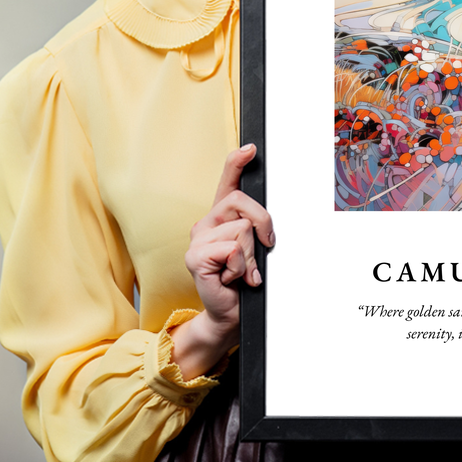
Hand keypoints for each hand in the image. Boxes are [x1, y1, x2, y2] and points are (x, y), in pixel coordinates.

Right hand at [170, 144, 274, 378]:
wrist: (230, 313)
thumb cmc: (244, 280)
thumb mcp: (255, 248)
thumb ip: (256, 229)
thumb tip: (266, 221)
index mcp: (221, 217)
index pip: (227, 182)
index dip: (237, 162)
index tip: (251, 148)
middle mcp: (206, 223)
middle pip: (242, 202)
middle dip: (263, 224)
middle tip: (263, 248)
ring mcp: (197, 239)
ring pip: (241, 229)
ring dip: (251, 255)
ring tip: (242, 271)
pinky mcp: (195, 257)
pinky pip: (232, 249)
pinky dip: (241, 267)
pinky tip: (232, 278)